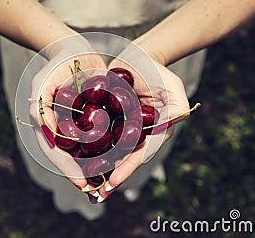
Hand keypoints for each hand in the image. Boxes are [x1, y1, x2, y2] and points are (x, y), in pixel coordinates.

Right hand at [29, 34, 106, 190]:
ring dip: (94, 168)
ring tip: (107, 183)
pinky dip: (105, 151)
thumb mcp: (44, 82)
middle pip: (69, 157)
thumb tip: (50, 136)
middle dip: (81, 174)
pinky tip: (117, 161)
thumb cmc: (57, 64)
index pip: (54, 152)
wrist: (74, 50)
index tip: (80, 182)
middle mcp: (59, 128)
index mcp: (46, 124)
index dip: (66, 168)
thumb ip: (43, 108)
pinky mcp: (89, 119)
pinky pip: (97, 138)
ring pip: (83, 152)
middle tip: (96, 190)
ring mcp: (74, 125)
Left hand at [98, 46, 189, 201]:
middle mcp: (138, 134)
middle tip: (96, 196)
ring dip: (98, 168)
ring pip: (109, 151)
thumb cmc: (157, 71)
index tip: (112, 183)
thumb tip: (170, 126)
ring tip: (85, 185)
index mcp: (154, 132)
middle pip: (123, 158)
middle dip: (111, 177)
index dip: (127, 168)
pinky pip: (98, 134)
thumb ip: (177, 108)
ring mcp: (122, 127)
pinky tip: (77, 158)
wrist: (137, 57)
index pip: (140, 154)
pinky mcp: (108, 118)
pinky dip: (90, 147)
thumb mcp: (173, 87)